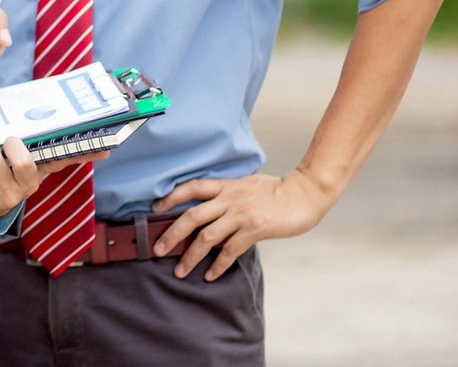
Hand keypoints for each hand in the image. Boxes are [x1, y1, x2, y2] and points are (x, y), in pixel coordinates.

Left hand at [152, 171, 335, 279]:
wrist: (303, 195)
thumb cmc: (275, 189)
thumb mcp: (245, 183)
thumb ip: (226, 191)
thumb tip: (209, 200)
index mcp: (224, 185)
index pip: (190, 187)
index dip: (170, 197)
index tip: (154, 209)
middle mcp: (228, 199)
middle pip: (191, 216)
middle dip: (172, 234)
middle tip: (157, 249)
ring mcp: (240, 215)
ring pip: (207, 237)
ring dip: (191, 256)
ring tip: (180, 271)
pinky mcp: (254, 230)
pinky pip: (230, 250)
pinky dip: (218, 265)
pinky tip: (209, 275)